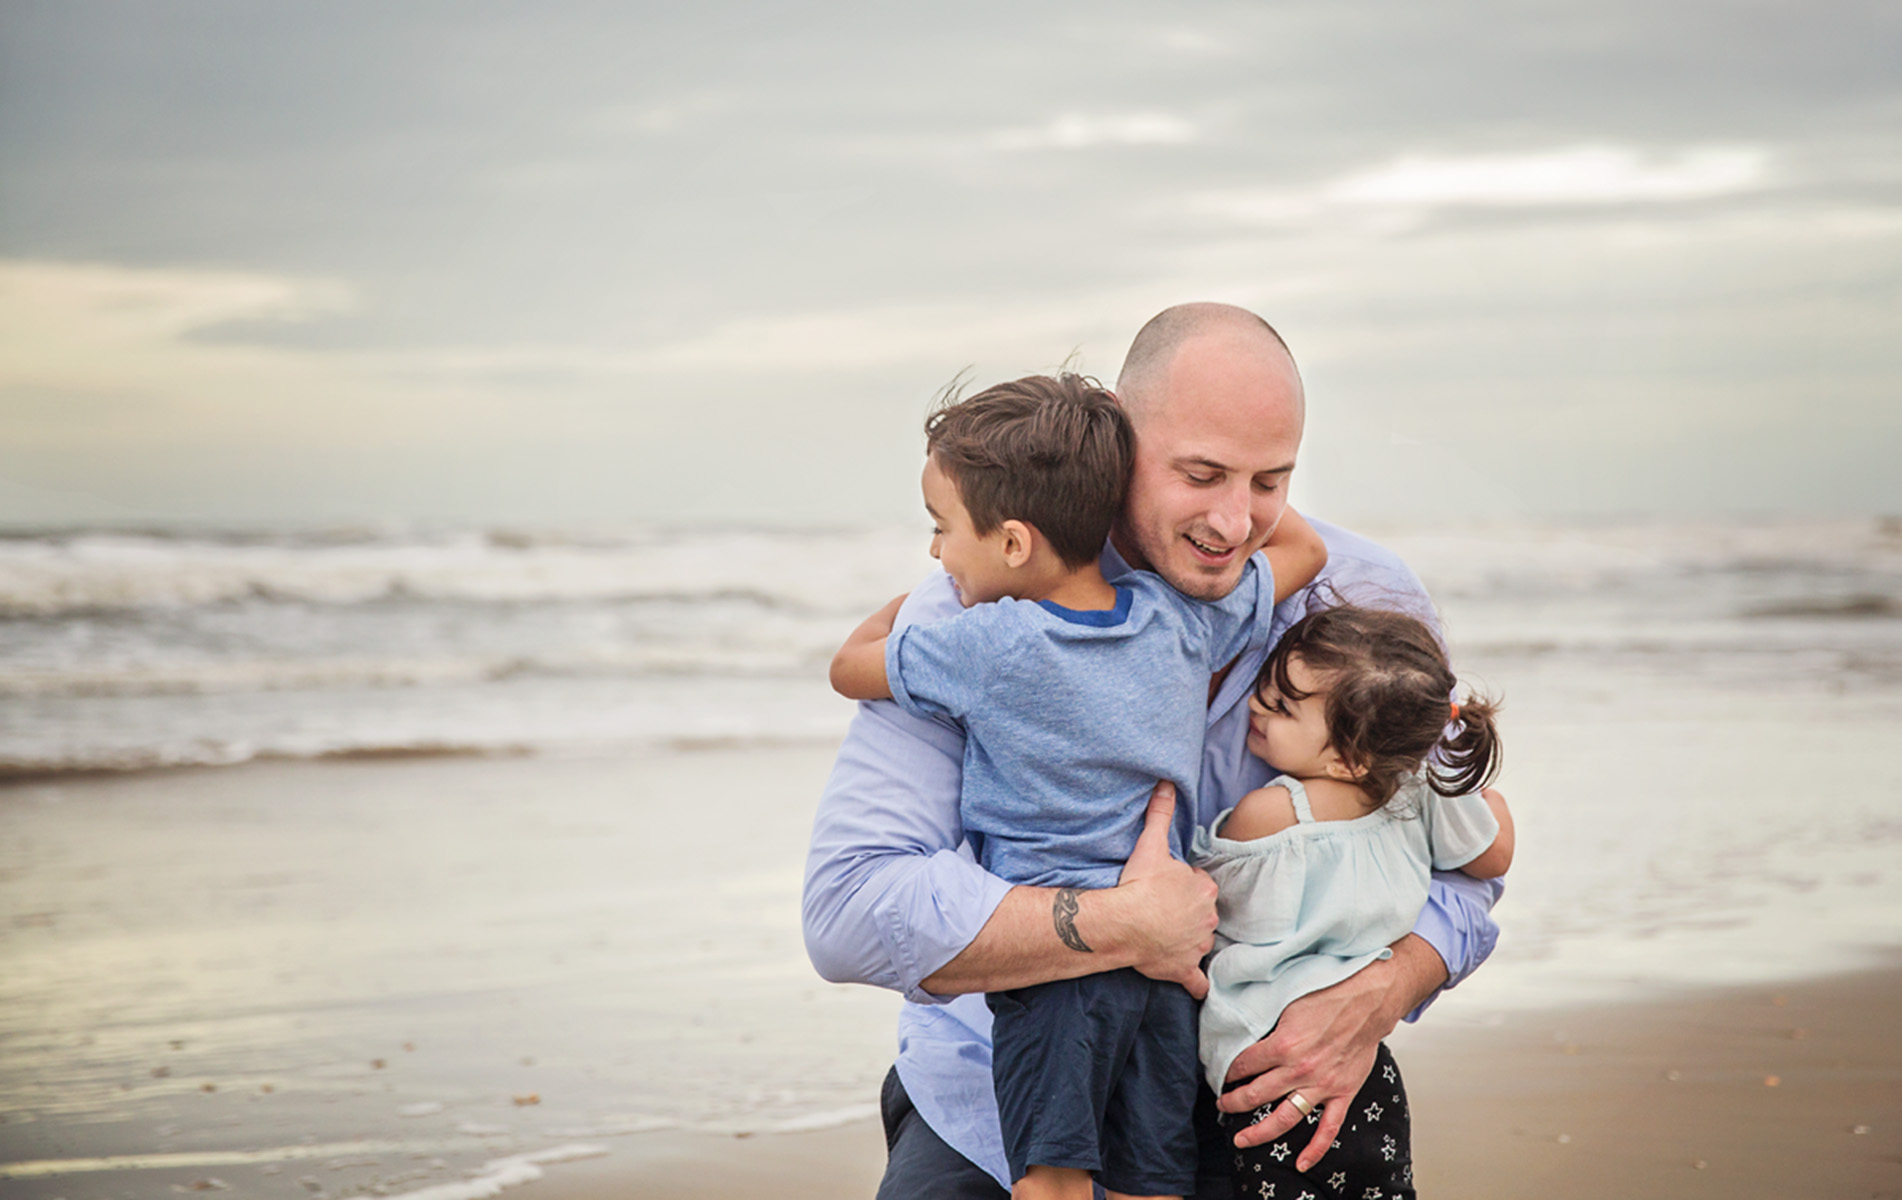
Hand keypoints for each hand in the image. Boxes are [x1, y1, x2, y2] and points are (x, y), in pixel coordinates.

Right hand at [1114, 781, 1217, 998]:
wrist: (1126, 921)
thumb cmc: (1140, 884)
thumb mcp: (1152, 844)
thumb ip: (1161, 814)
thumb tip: (1166, 784)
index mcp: (1203, 889)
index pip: (1200, 886)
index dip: (1184, 886)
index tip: (1167, 887)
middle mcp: (1207, 918)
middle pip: (1201, 914)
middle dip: (1188, 913)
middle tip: (1163, 910)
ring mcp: (1196, 945)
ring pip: (1199, 943)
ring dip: (1188, 942)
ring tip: (1166, 937)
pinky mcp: (1183, 968)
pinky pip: (1196, 982)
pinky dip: (1196, 984)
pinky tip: (1195, 987)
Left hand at [1217, 957, 1407, 1170]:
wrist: (1367, 1001)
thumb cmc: (1329, 997)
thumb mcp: (1287, 1004)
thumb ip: (1268, 1023)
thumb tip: (1246, 1029)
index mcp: (1282, 1045)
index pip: (1243, 1065)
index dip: (1227, 1071)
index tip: (1221, 1075)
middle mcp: (1299, 1070)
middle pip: (1255, 1094)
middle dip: (1233, 1101)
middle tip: (1222, 1103)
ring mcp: (1321, 1085)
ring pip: (1284, 1118)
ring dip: (1259, 1132)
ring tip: (1241, 1138)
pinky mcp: (1342, 1093)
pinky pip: (1328, 1128)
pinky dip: (1315, 1149)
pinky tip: (1301, 1163)